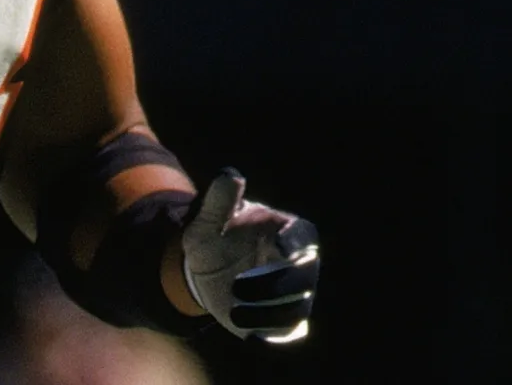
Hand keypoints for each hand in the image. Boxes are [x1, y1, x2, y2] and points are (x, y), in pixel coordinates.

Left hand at [181, 170, 318, 341]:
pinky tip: (246, 333)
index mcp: (287, 232)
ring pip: (296, 309)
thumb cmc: (214, 236)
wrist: (208, 269)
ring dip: (267, 314)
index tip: (274, 246)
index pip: (302, 237)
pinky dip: (270, 335)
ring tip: (234, 313)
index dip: (293, 243)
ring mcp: (295, 294)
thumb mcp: (207, 218)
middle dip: (275, 285)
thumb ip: (219, 199)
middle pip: (304, 277)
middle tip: (236, 287)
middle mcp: (299, 264)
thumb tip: (230, 175)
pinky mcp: (284, 320)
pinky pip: (289, 332)